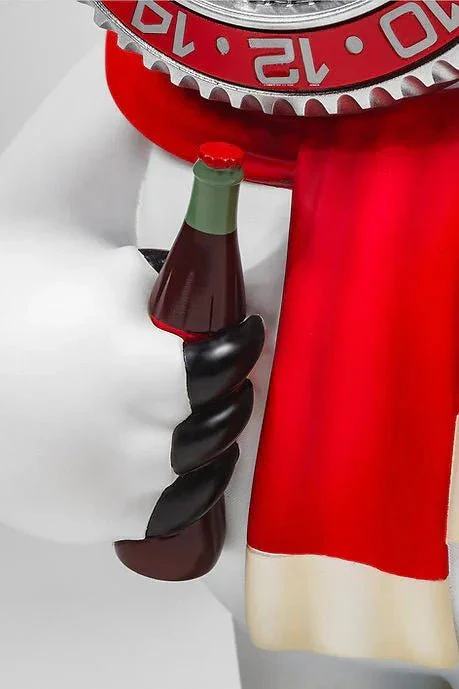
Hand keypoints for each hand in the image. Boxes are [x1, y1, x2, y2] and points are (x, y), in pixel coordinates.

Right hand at [0, 235, 263, 547]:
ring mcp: (105, 482)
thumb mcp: (103, 275)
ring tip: (213, 422)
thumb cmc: (24, 308)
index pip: (217, 369)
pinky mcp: (91, 516)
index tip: (246, 337)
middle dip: (232, 398)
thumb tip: (220, 302)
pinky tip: (189, 467)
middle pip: (214, 425)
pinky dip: (190, 491)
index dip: (240, 351)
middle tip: (230, 379)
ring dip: (217, 447)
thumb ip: (167, 289)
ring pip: (199, 477)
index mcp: (123, 363)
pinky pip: (168, 515)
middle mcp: (118, 433)